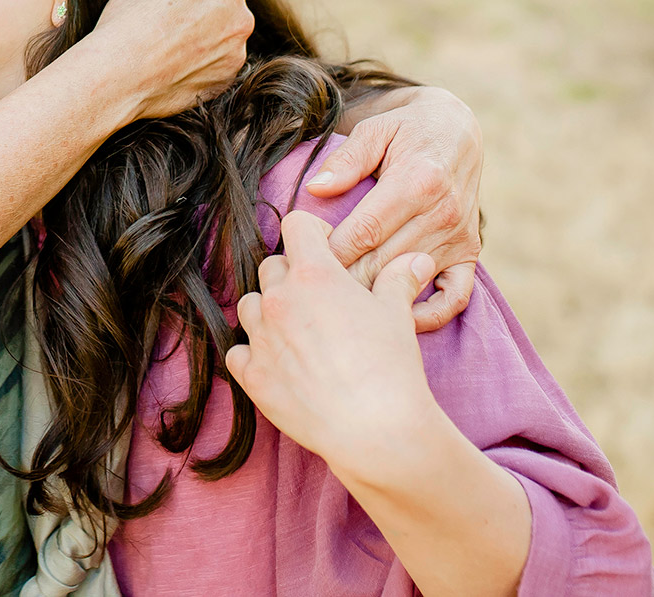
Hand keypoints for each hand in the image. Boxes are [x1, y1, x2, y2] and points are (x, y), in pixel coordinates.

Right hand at [76, 0, 252, 122]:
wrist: (120, 75)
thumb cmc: (133, 17)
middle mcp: (242, 19)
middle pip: (223, 3)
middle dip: (201, 6)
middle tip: (163, 19)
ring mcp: (236, 53)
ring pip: (221, 34)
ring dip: (203, 35)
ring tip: (166, 43)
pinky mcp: (225, 80)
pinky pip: (216, 63)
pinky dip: (201, 62)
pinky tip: (173, 63)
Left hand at [225, 211, 440, 481]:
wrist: (374, 428)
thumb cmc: (389, 367)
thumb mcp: (398, 315)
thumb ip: (398, 279)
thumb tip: (416, 260)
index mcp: (314, 274)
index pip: (296, 225)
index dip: (314, 234)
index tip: (329, 253)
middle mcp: (279, 299)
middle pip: (272, 266)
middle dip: (293, 276)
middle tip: (320, 301)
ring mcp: (260, 337)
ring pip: (249, 304)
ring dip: (269, 311)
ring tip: (298, 331)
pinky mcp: (251, 374)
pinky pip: (238, 350)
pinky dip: (254, 353)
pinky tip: (280, 363)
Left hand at [306, 87, 482, 331]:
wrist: (457, 132)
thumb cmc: (407, 130)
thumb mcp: (376, 130)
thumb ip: (346, 159)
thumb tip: (315, 188)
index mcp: (418, 180)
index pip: (366, 230)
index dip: (331, 252)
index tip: (300, 265)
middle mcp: (443, 212)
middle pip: (383, 261)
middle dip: (343, 281)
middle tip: (309, 296)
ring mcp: (459, 236)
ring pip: (408, 281)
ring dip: (371, 297)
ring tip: (336, 310)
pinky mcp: (469, 253)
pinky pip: (455, 297)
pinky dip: (429, 315)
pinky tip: (394, 318)